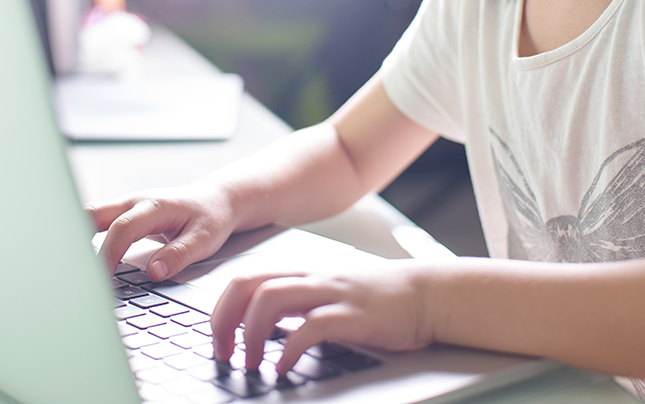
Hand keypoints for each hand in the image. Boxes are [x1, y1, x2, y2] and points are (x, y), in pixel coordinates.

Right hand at [85, 182, 235, 280]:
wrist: (215, 200)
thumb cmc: (211, 217)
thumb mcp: (205, 239)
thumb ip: (179, 255)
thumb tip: (154, 272)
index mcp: (154, 206)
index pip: (122, 228)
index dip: (110, 253)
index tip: (103, 278)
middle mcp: (135, 202)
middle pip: (92, 213)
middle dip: (76, 238)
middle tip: (72, 270)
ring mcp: (127, 206)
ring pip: (90, 216)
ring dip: (78, 239)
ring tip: (72, 269)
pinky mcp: (124, 215)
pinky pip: (97, 224)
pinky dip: (85, 240)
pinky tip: (83, 262)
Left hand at [210, 260, 435, 373]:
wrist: (426, 294)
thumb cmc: (377, 300)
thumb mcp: (329, 296)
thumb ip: (297, 306)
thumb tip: (263, 330)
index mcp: (301, 274)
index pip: (244, 278)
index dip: (221, 308)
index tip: (218, 339)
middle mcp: (310, 278)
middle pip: (247, 284)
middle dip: (224, 319)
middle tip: (224, 353)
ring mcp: (331, 294)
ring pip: (270, 298)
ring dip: (250, 334)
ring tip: (250, 363)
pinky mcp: (352, 315)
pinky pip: (310, 328)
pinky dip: (289, 350)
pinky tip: (284, 369)